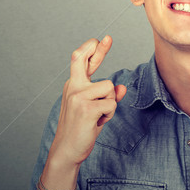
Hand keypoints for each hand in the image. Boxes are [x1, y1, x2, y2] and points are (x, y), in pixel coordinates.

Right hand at [49, 36, 126, 169]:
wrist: (67, 152)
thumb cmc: (81, 129)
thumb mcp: (95, 109)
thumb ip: (106, 96)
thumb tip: (122, 87)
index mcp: (74, 86)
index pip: (82, 61)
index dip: (94, 49)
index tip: (105, 38)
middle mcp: (73, 87)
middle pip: (82, 58)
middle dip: (97, 48)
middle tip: (107, 38)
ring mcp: (78, 96)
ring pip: (109, 87)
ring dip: (110, 103)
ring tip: (98, 116)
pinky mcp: (85, 108)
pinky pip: (111, 104)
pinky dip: (109, 115)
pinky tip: (98, 122)